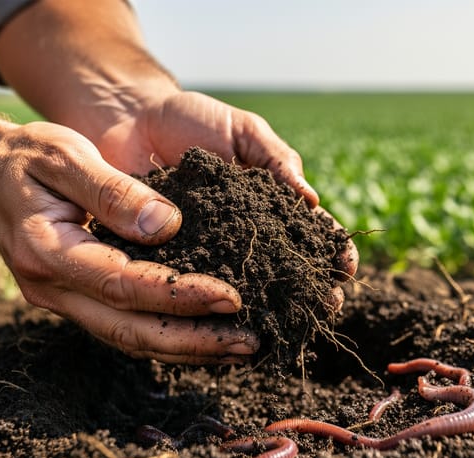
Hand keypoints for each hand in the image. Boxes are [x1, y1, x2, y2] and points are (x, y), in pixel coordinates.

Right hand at [0, 121, 258, 364]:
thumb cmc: (25, 157)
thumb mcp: (65, 155)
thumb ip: (112, 190)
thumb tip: (167, 224)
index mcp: (48, 252)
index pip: (123, 285)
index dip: (179, 295)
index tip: (231, 298)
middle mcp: (52, 289)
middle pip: (131, 330)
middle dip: (194, 341)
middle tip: (249, 343)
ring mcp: (63, 300)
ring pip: (130, 339)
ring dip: (187, 349)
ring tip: (240, 349)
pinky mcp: (77, 300)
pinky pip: (125, 328)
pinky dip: (168, 338)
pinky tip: (206, 338)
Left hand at [90, 89, 359, 297]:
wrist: (127, 118)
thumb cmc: (190, 119)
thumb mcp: (243, 132)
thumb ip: (276, 159)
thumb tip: (312, 199)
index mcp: (267, 205)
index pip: (307, 231)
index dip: (329, 248)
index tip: (346, 266)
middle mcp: (241, 236)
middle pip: (283, 269)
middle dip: (308, 289)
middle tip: (326, 306)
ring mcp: (206, 253)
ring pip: (242, 287)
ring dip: (266, 308)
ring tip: (286, 324)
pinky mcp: (168, 262)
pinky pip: (191, 287)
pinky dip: (208, 305)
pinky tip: (227, 324)